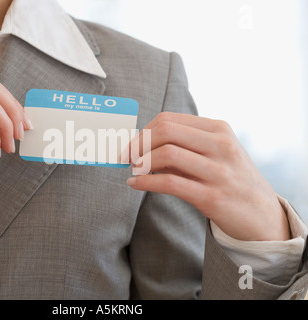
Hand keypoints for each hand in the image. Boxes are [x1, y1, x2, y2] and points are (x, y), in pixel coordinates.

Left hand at [126, 112, 289, 241]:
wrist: (261, 214)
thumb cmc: (230, 179)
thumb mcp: (214, 154)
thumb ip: (182, 147)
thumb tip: (139, 146)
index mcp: (218, 129)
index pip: (169, 119)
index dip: (143, 131)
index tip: (131, 144)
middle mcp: (221, 145)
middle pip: (166, 131)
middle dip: (138, 143)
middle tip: (126, 157)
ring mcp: (219, 171)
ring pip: (167, 154)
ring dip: (141, 162)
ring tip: (133, 170)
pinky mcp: (212, 197)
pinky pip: (170, 183)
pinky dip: (146, 182)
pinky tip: (135, 184)